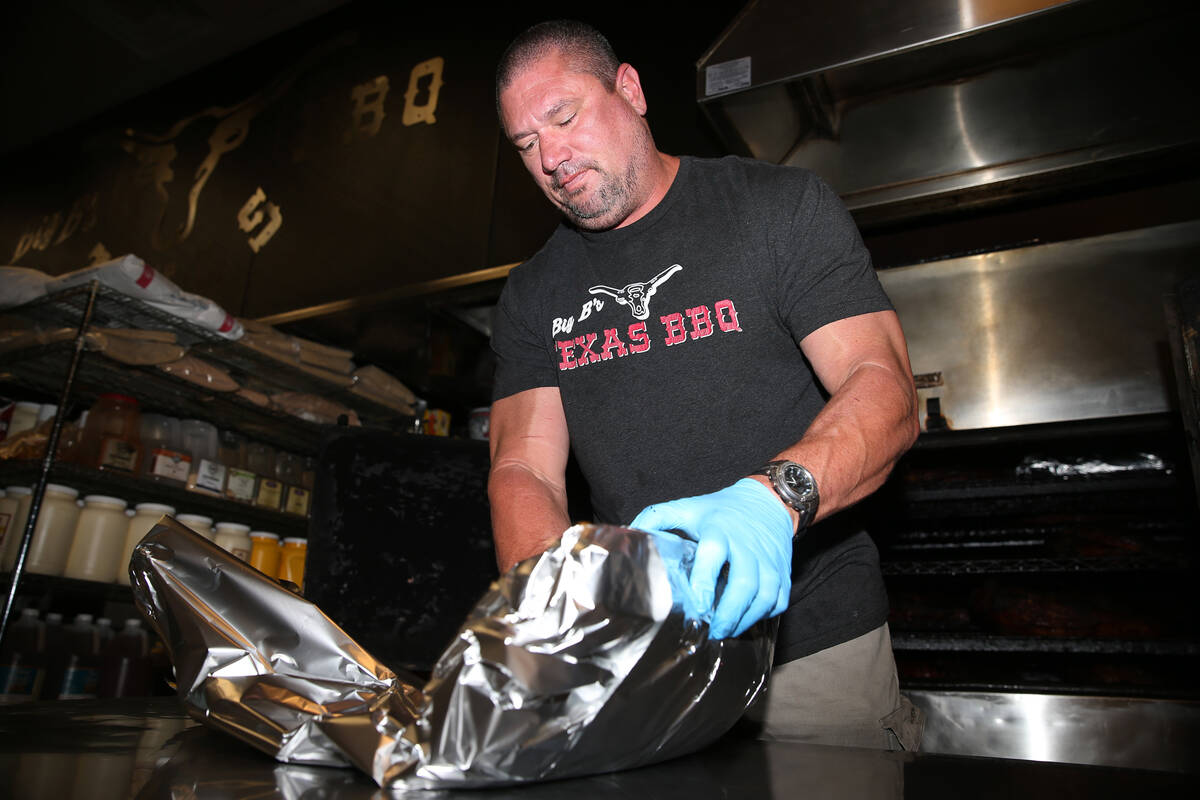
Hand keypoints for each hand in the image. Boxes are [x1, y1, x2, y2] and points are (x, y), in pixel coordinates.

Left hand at [630, 479, 792, 638]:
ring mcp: (768, 561)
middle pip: (744, 583)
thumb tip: (629, 534)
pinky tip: (748, 621)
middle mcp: (746, 547)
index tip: (696, 605)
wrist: (768, 501)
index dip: (704, 581)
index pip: (713, 555)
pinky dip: (766, 615)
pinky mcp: (782, 572)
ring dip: (747, 618)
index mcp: (719, 531)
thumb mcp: (688, 508)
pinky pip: (779, 599)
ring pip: (765, 595)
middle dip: (729, 612)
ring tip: (728, 632)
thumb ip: (657, 517)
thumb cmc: (720, 510)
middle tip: (714, 631)